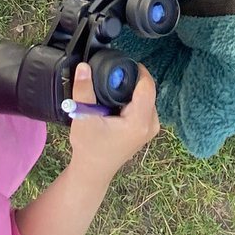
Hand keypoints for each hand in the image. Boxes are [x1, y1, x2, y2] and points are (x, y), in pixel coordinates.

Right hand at [67, 63, 158, 181]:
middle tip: (111, 76)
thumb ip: (84, 91)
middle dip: (130, 79)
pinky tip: (116, 100)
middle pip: (147, 89)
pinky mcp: (146, 128)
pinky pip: (144, 104)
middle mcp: (151, 124)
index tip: (119, 64)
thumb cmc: (89, 147)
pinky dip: (132, 98)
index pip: (147, 86)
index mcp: (140, 122)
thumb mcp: (83, 118)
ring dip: (130, 89)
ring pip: (146, 96)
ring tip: (111, 87)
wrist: (93, 170)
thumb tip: (84, 66)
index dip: (136, 70)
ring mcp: (151, 127)